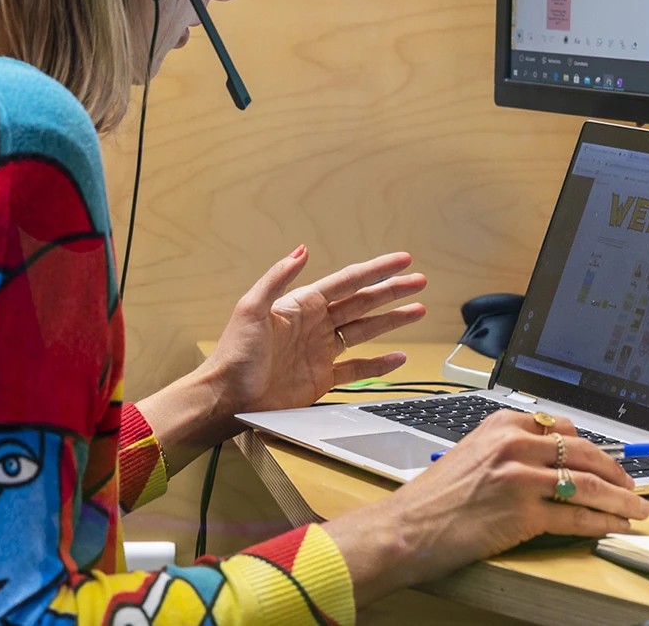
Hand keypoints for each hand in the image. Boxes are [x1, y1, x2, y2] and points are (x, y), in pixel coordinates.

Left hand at [203, 246, 426, 415]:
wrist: (227, 397)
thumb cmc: (234, 353)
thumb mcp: (252, 308)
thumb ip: (278, 278)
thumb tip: (301, 250)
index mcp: (303, 304)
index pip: (348, 282)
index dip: (377, 270)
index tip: (402, 260)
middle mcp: (316, 324)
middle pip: (363, 303)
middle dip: (392, 291)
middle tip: (420, 281)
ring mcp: (321, 351)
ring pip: (366, 331)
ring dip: (392, 320)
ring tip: (418, 310)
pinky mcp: (322, 378)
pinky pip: (357, 369)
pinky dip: (379, 364)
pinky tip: (398, 357)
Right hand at [323, 410, 648, 604]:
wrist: (407, 528)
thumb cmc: (436, 497)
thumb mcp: (473, 453)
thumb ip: (511, 447)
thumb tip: (553, 454)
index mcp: (503, 424)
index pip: (564, 429)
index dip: (594, 448)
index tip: (607, 461)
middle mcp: (514, 444)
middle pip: (584, 453)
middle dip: (617, 472)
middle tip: (633, 486)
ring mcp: (521, 478)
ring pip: (588, 485)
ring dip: (621, 500)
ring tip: (637, 509)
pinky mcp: (524, 513)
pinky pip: (576, 516)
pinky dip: (602, 522)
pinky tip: (615, 526)